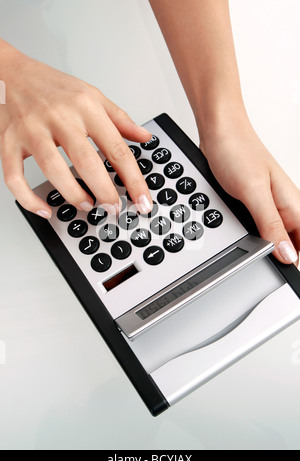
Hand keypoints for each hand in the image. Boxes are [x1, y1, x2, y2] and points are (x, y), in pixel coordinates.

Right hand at [0, 42, 152, 217]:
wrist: (8, 72)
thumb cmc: (51, 86)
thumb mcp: (92, 95)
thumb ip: (120, 119)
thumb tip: (144, 137)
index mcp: (85, 107)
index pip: (116, 148)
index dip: (133, 179)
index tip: (142, 200)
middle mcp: (59, 117)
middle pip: (87, 161)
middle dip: (105, 192)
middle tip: (114, 208)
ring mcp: (32, 130)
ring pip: (53, 169)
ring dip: (73, 194)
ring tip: (87, 205)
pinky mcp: (8, 141)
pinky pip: (14, 176)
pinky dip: (28, 198)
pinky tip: (43, 208)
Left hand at [200, 116, 299, 264]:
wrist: (219, 132)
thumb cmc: (238, 151)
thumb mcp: (254, 192)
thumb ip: (271, 224)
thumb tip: (287, 254)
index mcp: (292, 204)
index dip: (297, 262)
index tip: (285, 275)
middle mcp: (284, 206)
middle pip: (291, 243)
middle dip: (281, 258)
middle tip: (265, 266)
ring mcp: (269, 205)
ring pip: (275, 237)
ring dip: (266, 247)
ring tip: (255, 249)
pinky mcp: (253, 203)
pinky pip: (260, 227)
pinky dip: (253, 235)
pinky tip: (245, 236)